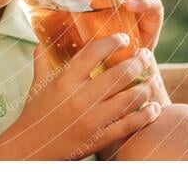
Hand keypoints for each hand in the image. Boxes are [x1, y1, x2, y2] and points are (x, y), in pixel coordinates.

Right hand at [0, 33, 162, 160]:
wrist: (32, 149)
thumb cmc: (35, 113)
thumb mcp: (37, 84)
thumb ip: (42, 60)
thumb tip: (42, 40)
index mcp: (64, 80)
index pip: (93, 53)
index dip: (112, 42)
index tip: (124, 37)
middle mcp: (80, 98)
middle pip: (119, 75)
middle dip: (138, 62)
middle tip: (146, 55)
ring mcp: (92, 119)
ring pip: (130, 99)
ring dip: (147, 87)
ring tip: (154, 79)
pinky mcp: (100, 138)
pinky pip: (130, 125)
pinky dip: (146, 115)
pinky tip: (155, 108)